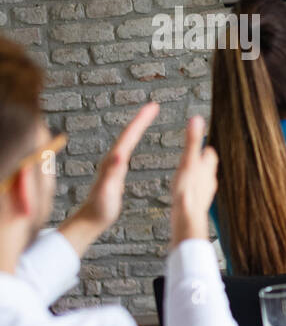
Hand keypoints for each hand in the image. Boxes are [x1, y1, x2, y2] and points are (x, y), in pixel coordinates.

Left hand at [68, 101, 158, 237]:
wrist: (90, 219)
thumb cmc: (100, 209)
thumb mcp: (107, 192)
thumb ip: (112, 173)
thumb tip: (120, 154)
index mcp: (113, 161)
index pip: (128, 136)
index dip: (141, 121)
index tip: (153, 107)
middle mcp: (112, 159)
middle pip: (128, 133)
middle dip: (141, 118)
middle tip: (154, 106)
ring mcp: (113, 164)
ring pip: (127, 139)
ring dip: (138, 127)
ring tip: (148, 116)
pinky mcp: (115, 170)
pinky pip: (127, 149)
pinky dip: (134, 140)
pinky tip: (136, 140)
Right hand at [170, 115, 218, 247]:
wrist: (187, 219)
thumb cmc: (188, 191)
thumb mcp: (188, 161)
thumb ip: (192, 141)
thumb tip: (197, 119)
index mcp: (207, 169)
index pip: (210, 153)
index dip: (204, 147)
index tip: (200, 142)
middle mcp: (209, 181)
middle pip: (207, 167)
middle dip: (201, 161)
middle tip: (193, 156)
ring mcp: (204, 194)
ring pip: (202, 181)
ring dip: (196, 176)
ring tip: (188, 174)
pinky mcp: (197, 205)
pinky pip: (196, 194)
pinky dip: (191, 190)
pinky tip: (185, 194)